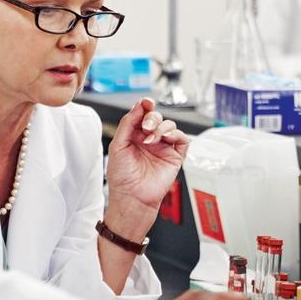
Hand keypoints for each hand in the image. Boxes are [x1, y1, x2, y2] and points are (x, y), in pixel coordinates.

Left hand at [106, 98, 189, 238]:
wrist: (132, 197)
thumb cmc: (122, 176)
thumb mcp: (118, 145)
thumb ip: (128, 123)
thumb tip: (139, 106)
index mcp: (134, 136)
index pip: (142, 115)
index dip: (146, 106)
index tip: (146, 102)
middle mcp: (150, 140)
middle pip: (157, 117)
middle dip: (152, 118)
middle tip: (145, 126)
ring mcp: (163, 148)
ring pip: (170, 126)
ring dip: (161, 127)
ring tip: (150, 139)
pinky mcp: (175, 157)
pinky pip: (183, 139)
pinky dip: (176, 134)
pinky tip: (165, 139)